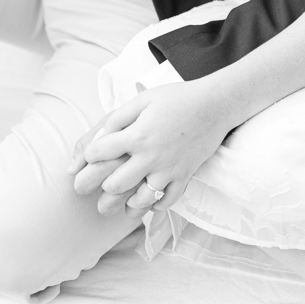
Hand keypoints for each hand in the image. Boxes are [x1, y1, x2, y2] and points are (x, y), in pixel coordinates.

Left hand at [71, 80, 232, 217]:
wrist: (215, 104)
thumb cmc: (178, 98)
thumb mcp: (144, 99)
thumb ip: (118, 117)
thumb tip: (99, 137)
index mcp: (138, 135)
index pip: (100, 152)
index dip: (89, 154)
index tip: (91, 155)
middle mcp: (151, 157)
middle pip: (114, 185)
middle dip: (103, 185)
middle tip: (100, 182)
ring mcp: (169, 170)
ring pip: (140, 201)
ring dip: (127, 202)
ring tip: (120, 199)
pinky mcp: (184, 177)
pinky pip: (167, 202)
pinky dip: (155, 205)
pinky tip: (148, 198)